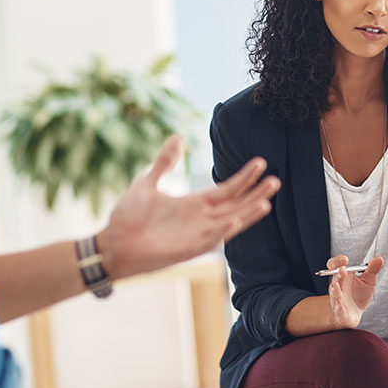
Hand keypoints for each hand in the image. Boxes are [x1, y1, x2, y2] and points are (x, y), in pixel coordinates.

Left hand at [99, 136, 279, 279]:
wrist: (111, 244)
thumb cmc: (128, 217)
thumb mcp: (147, 182)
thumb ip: (165, 162)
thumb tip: (177, 138)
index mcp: (194, 204)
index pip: (227, 189)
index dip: (244, 177)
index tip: (261, 163)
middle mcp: (201, 220)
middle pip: (236, 205)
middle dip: (256, 194)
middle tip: (276, 180)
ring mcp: (196, 235)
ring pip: (230, 222)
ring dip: (248, 213)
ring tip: (267, 202)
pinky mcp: (187, 249)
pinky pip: (209, 239)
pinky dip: (222, 230)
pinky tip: (234, 219)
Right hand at [327, 255, 384, 328]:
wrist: (354, 313)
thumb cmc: (359, 294)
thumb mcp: (369, 280)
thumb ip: (372, 269)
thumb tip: (379, 258)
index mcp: (343, 276)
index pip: (335, 266)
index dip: (337, 262)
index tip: (344, 259)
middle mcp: (338, 286)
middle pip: (335, 278)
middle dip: (338, 274)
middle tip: (342, 270)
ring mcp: (337, 299)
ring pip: (334, 294)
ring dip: (334, 290)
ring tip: (335, 285)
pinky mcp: (340, 312)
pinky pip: (337, 309)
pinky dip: (337, 306)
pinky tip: (339, 303)